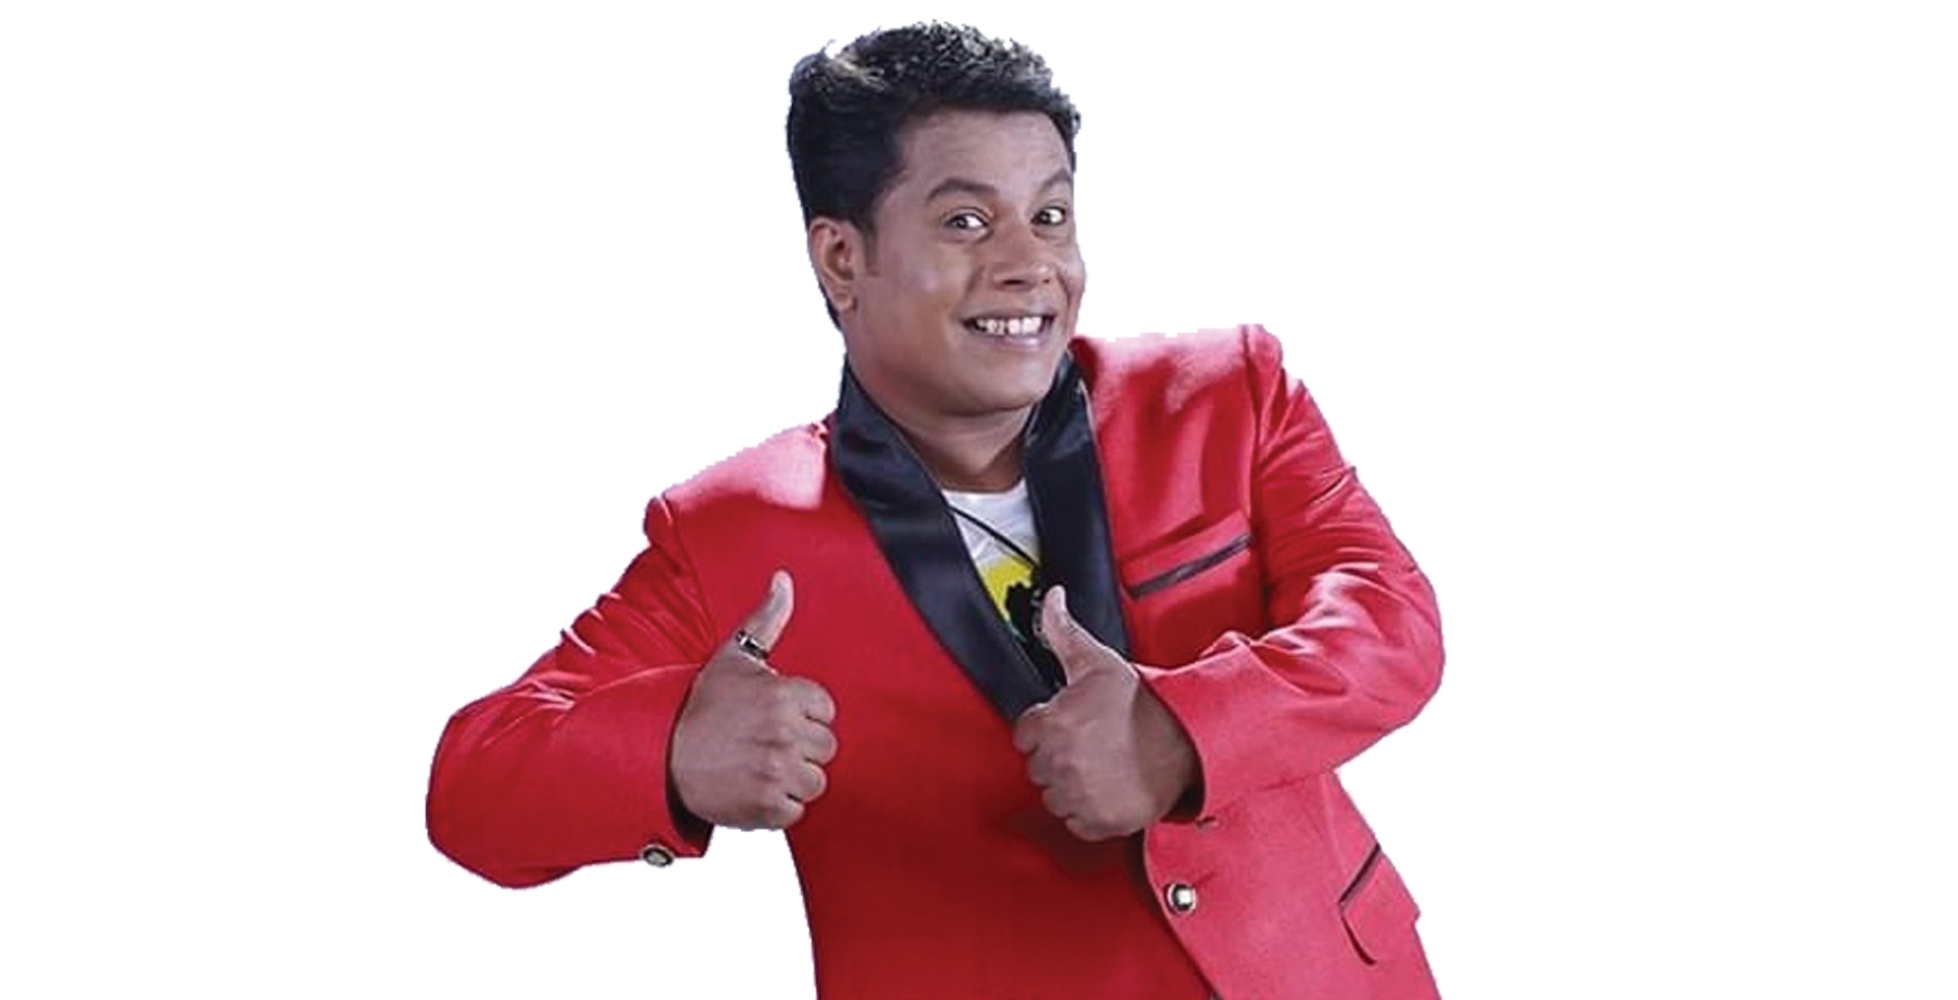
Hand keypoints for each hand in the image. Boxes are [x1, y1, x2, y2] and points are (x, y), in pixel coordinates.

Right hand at [670, 570, 837, 829]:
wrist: (659, 756)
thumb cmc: (700, 707)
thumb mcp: (732, 658)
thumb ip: (766, 620)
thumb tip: (783, 579)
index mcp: (784, 694)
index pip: (826, 710)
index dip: (802, 715)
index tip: (773, 718)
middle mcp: (784, 733)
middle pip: (826, 747)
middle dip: (799, 747)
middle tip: (763, 744)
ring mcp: (777, 772)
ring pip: (815, 781)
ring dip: (791, 778)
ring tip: (759, 766)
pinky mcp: (768, 807)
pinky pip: (796, 810)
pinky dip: (776, 806)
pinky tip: (752, 788)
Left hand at [1012, 586, 1199, 840]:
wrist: (1188, 740)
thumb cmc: (1143, 704)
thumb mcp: (1098, 662)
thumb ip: (1063, 632)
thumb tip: (1052, 599)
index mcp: (1053, 722)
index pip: (1024, 734)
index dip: (1046, 727)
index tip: (1070, 725)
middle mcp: (1060, 760)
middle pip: (1037, 766)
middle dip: (1058, 756)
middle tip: (1091, 744)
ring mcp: (1078, 794)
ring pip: (1053, 797)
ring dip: (1071, 786)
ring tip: (1100, 766)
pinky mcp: (1098, 821)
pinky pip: (1076, 824)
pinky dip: (1088, 813)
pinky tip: (1107, 789)